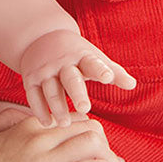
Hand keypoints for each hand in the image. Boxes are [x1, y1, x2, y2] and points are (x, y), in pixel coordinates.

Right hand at [0, 107, 124, 161]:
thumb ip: (4, 119)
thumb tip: (27, 115)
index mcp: (26, 127)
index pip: (72, 118)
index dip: (88, 132)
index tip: (93, 150)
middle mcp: (38, 140)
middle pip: (89, 128)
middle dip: (104, 145)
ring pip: (93, 145)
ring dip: (108, 159)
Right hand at [18, 29, 135, 126]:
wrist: (40, 37)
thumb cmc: (75, 54)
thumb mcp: (93, 57)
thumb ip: (113, 72)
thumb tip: (132, 84)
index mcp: (81, 56)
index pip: (92, 63)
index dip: (100, 69)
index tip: (108, 77)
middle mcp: (62, 63)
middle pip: (70, 78)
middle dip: (77, 93)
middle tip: (84, 109)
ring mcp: (45, 71)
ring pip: (51, 90)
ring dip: (57, 107)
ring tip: (65, 124)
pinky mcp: (30, 79)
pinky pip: (33, 95)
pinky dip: (39, 110)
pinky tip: (47, 123)